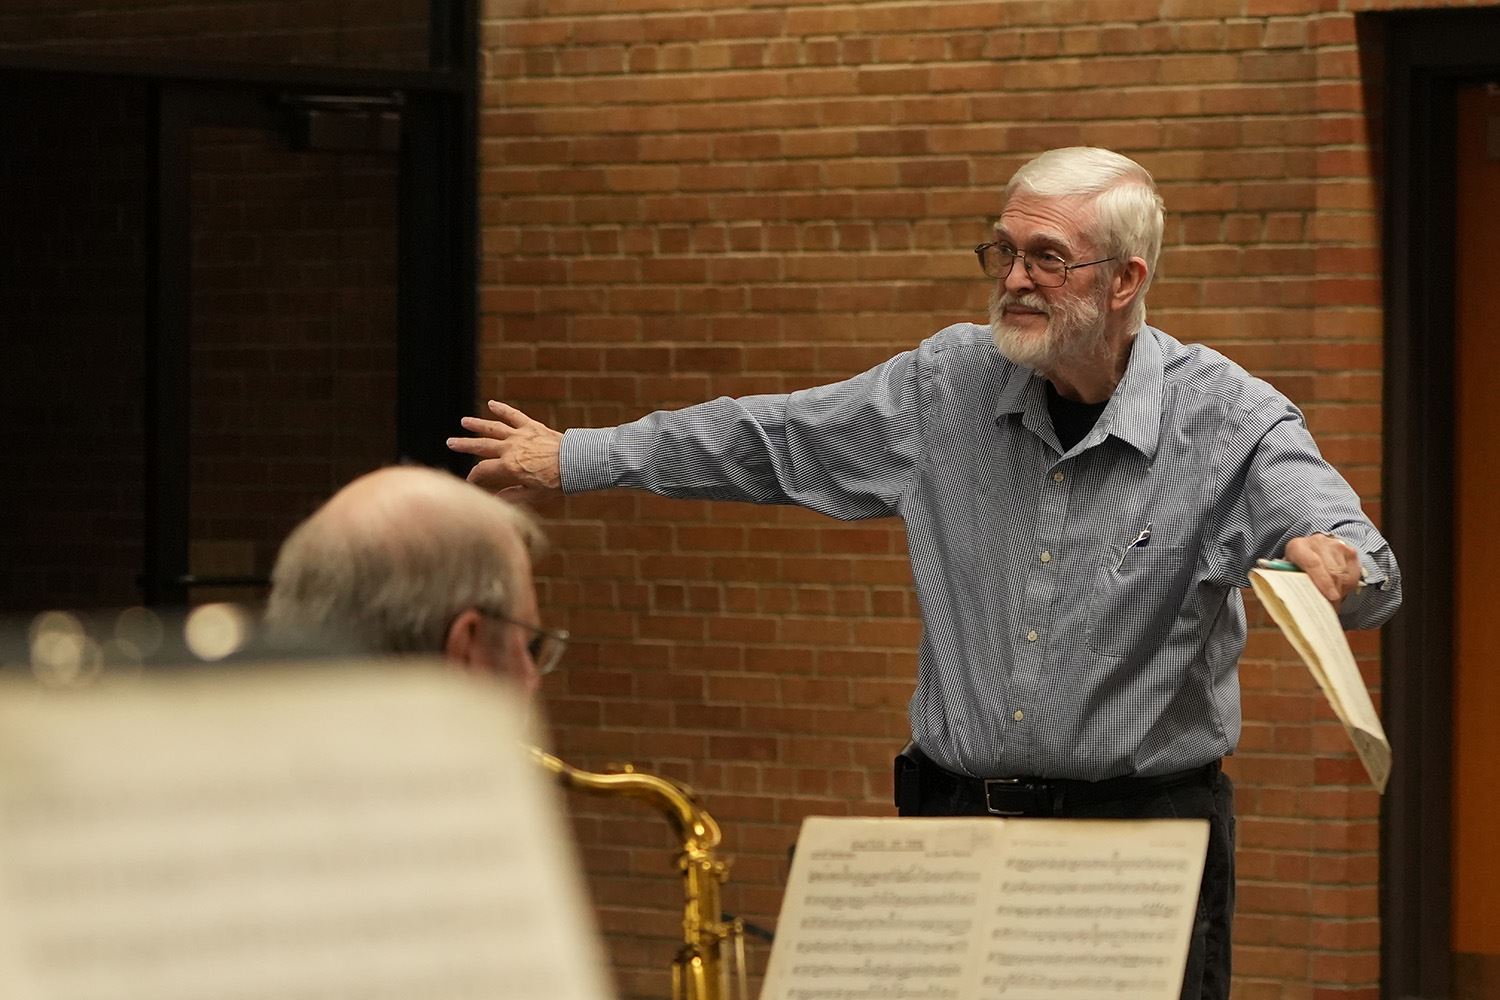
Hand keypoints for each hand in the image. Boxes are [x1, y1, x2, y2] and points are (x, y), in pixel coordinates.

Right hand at [447, 401, 563, 501]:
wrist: (577, 463)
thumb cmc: (556, 482)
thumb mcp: (533, 495)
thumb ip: (512, 496)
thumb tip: (494, 499)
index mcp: (508, 467)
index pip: (482, 470)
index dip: (474, 476)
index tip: (470, 480)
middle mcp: (510, 449)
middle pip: (481, 445)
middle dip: (464, 445)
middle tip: (450, 442)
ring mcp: (520, 436)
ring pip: (493, 428)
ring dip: (477, 424)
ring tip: (464, 422)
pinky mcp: (531, 427)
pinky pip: (514, 416)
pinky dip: (502, 409)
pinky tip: (492, 404)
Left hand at [1283, 533, 1362, 603]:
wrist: (1310, 550)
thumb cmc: (1296, 566)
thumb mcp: (1288, 575)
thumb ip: (1291, 584)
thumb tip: (1295, 604)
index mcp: (1297, 547)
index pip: (1313, 563)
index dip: (1323, 582)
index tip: (1331, 597)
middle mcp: (1317, 543)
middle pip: (1332, 571)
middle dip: (1333, 593)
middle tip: (1331, 609)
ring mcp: (1335, 545)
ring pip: (1344, 574)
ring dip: (1340, 591)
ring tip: (1333, 601)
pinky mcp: (1349, 550)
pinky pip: (1354, 574)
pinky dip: (1348, 586)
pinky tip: (1339, 590)